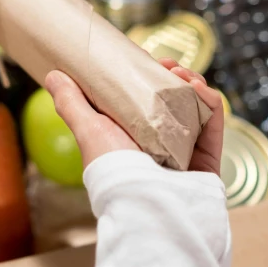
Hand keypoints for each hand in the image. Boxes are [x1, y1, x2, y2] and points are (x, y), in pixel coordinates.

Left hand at [45, 60, 223, 173]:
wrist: (143, 207)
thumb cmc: (113, 172)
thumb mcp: (88, 131)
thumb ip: (72, 104)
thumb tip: (53, 75)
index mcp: (133, 138)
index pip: (145, 101)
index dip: (149, 77)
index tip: (148, 59)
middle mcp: (160, 145)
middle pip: (173, 103)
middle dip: (173, 77)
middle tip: (169, 64)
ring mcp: (186, 153)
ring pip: (196, 110)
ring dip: (193, 85)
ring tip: (183, 74)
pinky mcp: (207, 160)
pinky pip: (214, 127)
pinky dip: (211, 103)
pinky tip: (199, 88)